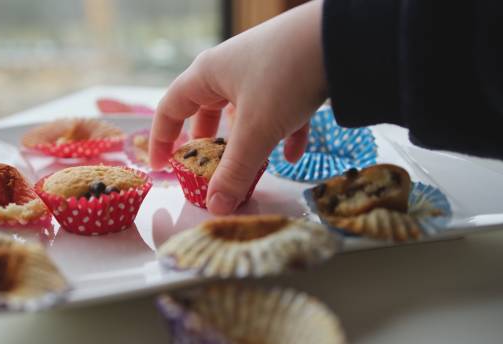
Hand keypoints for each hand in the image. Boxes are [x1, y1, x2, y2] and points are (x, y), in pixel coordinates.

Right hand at [150, 0, 327, 214]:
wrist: (340, 38)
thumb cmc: (285, 76)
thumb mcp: (256, 130)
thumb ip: (234, 172)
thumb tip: (215, 208)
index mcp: (207, 75)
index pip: (170, 108)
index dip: (161, 139)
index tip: (162, 167)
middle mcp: (229, 68)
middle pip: (206, 110)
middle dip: (207, 144)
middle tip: (205, 169)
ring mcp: (261, 69)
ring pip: (244, 112)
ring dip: (246, 142)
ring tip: (249, 168)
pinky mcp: (291, 73)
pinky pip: (278, 109)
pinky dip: (282, 134)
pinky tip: (293, 156)